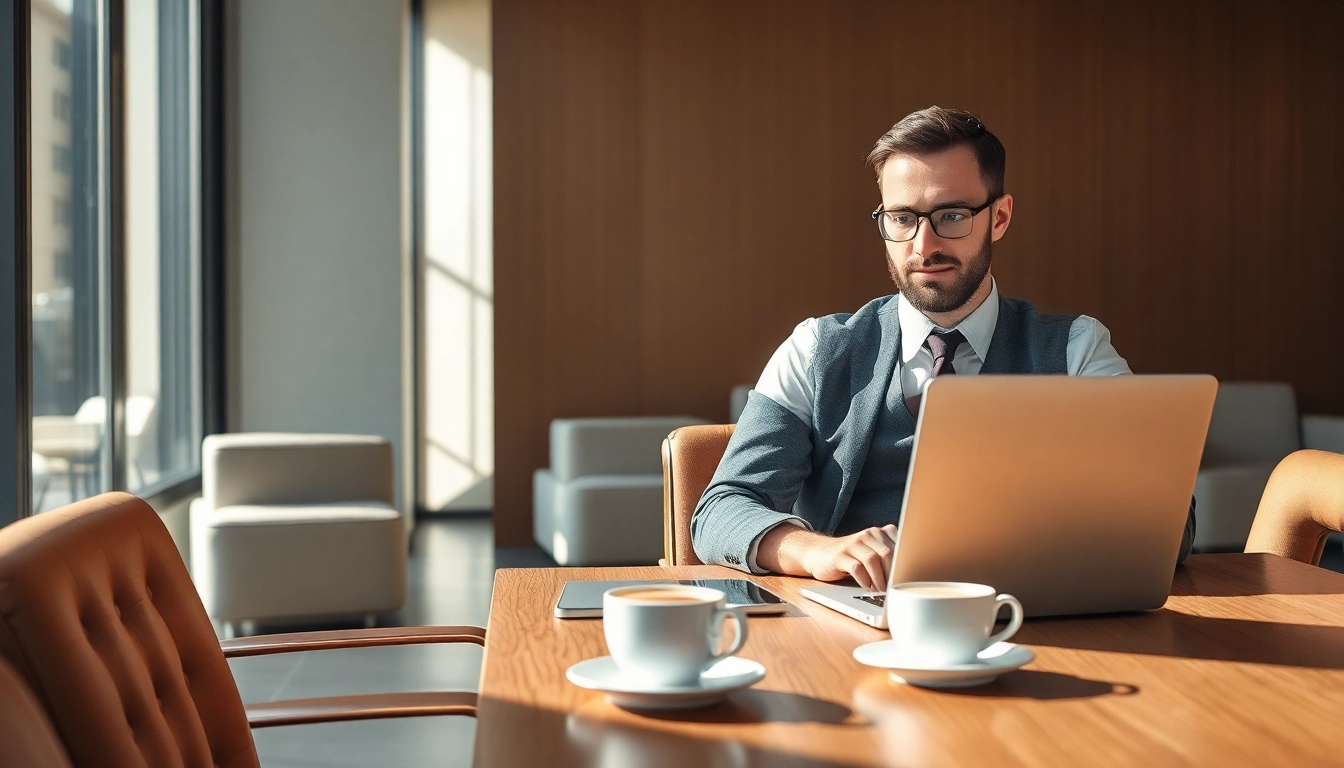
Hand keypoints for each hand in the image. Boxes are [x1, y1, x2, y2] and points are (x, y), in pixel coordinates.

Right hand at [757, 524, 899, 589]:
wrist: (819, 553)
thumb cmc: (850, 557)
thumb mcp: (871, 552)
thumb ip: (889, 556)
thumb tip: (910, 575)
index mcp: (879, 532)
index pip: (900, 545)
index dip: (906, 563)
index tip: (909, 578)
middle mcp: (867, 534)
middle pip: (888, 553)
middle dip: (893, 574)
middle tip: (895, 589)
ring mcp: (853, 544)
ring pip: (873, 560)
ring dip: (879, 579)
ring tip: (881, 591)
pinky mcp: (840, 556)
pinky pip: (856, 568)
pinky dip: (864, 581)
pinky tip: (866, 588)